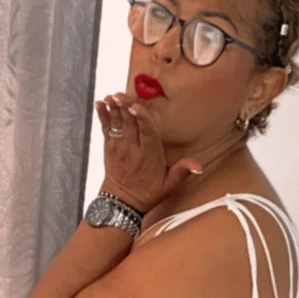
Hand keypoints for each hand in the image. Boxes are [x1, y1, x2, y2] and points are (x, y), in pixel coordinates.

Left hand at [95, 93, 201, 212]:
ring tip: (112, 96)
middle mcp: (133, 150)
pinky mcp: (110, 147)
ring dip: (114, 109)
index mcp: (149, 156)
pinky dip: (102, 115)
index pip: (147, 133)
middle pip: (130, 124)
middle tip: (121, 95)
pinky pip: (105, 128)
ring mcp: (120, 147)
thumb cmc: (147, 192)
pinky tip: (100, 103)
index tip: (137, 107)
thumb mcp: (169, 186)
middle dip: (126, 109)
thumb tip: (198, 166)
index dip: (142, 118)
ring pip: (117, 124)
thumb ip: (182, 172)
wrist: (122, 202)